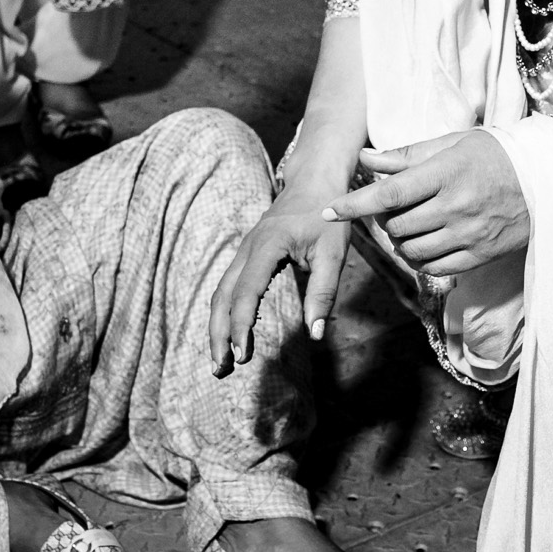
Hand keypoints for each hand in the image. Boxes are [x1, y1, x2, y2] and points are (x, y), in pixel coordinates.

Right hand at [208, 184, 350, 372]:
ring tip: (222, 361)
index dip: (242, 324)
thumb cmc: (328, 216)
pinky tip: (232, 334)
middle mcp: (248, 248)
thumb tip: (315, 334)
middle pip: (223, 296)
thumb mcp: (334, 252)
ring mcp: (244, 251)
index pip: (246, 291)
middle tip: (222, 369)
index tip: (243, 354)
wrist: (314, 182)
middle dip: (219, 334)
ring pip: (221, 292)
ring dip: (218, 326)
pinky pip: (229, 286)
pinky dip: (226, 313)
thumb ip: (323, 292)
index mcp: (267, 245)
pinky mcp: (247, 255)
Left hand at [323, 130, 528, 277]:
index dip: (355, 204)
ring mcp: (469, 235)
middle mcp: (457, 206)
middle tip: (393, 207)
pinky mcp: (479, 256)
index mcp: (447, 173)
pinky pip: (434, 267)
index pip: (390, 193)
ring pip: (412, 250)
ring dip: (400, 240)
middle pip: (397, 225)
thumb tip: (366, 157)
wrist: (548, 181)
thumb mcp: (454, 144)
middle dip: (385, 219)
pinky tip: (424, 243)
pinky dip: (420, 259)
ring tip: (410, 224)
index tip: (329, 210)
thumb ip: (407, 154)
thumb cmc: (497, 156)